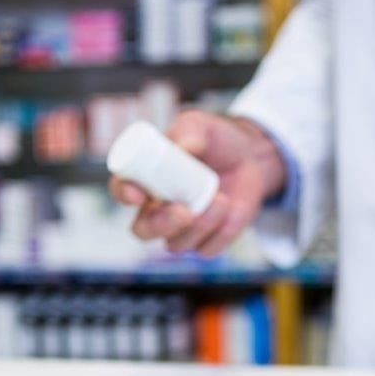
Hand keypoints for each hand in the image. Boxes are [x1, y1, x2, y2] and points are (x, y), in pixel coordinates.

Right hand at [108, 111, 286, 256]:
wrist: (251, 156)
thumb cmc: (216, 138)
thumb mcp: (200, 125)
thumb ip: (188, 132)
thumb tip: (183, 148)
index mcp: (146, 180)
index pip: (123, 190)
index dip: (124, 194)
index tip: (138, 193)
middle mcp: (157, 210)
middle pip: (143, 231)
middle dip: (160, 225)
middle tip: (184, 211)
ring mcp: (181, 229)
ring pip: (176, 244)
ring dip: (200, 225)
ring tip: (222, 199)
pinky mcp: (207, 242)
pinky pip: (206, 250)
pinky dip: (220, 233)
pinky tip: (231, 210)